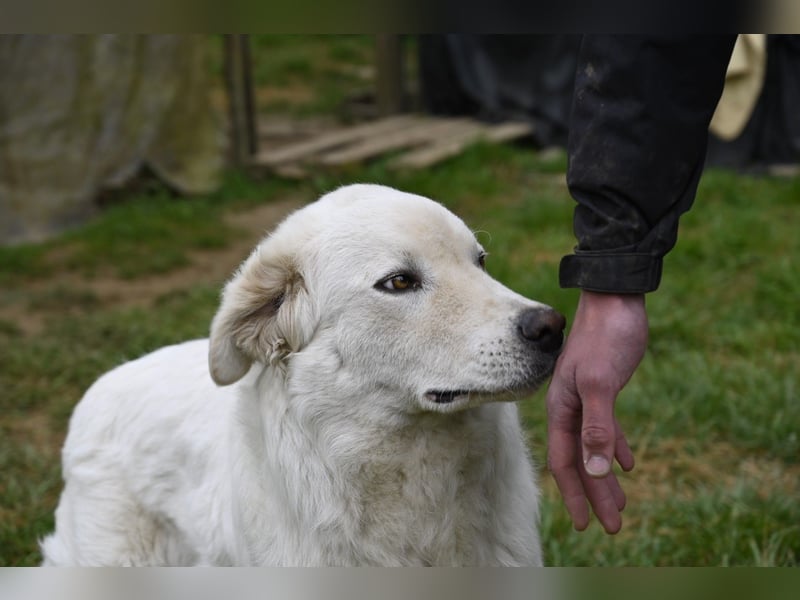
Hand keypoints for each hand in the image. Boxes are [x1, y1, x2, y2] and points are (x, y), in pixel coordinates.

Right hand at [545, 291, 647, 532]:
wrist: (615, 299)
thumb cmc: (606, 337)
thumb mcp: (602, 383)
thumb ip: (598, 427)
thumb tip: (596, 470)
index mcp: (562, 408)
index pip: (566, 462)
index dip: (576, 495)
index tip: (586, 525)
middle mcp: (570, 408)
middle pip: (581, 461)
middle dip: (595, 495)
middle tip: (613, 526)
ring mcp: (586, 399)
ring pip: (594, 448)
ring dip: (606, 478)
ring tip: (621, 506)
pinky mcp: (604, 389)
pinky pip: (608, 429)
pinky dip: (616, 448)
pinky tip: (628, 465)